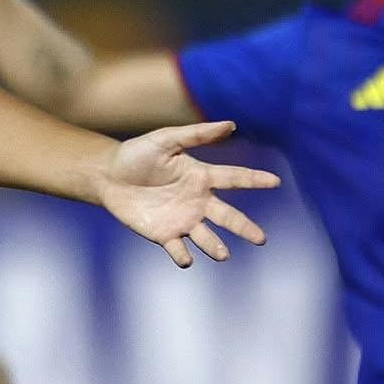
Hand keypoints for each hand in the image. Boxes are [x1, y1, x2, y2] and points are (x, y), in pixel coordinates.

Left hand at [95, 121, 278, 267]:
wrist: (108, 176)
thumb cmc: (137, 154)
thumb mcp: (165, 139)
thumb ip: (196, 135)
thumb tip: (230, 125)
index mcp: (201, 177)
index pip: (234, 178)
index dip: (254, 179)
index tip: (275, 181)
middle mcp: (197, 201)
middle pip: (227, 216)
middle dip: (244, 227)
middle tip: (261, 239)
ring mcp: (182, 220)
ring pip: (206, 237)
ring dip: (215, 247)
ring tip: (223, 254)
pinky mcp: (163, 234)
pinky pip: (178, 249)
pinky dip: (183, 256)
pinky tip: (185, 258)